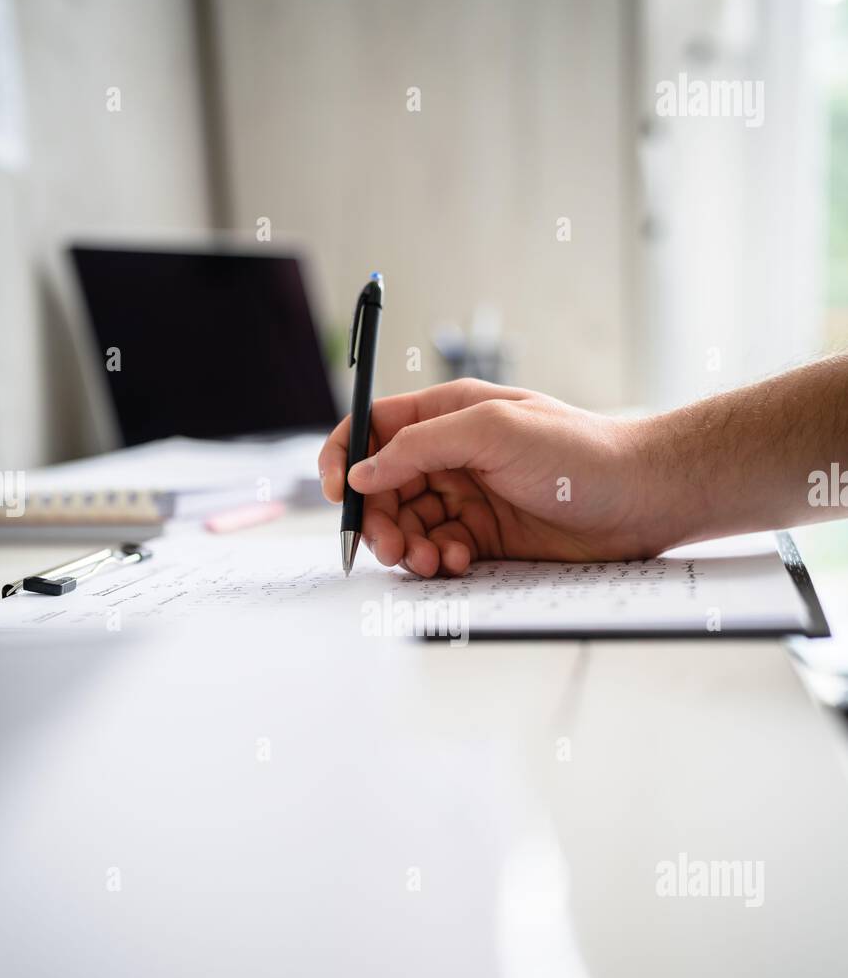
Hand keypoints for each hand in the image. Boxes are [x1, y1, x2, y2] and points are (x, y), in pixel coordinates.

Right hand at [319, 379, 656, 575]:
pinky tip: (458, 562)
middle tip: (389, 546)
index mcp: (448, 414)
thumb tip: (363, 470)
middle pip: (383, 486)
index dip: (344, 457)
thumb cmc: (578, 451)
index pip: (373, 428)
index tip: (337, 494)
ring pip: (407, 524)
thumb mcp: (493, 429)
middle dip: (377, 518)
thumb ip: (420, 446)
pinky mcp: (485, 537)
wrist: (640, 498)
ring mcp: (468, 497)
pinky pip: (437, 551)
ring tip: (429, 560)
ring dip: (406, 546)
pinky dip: (437, 561)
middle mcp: (452, 454)